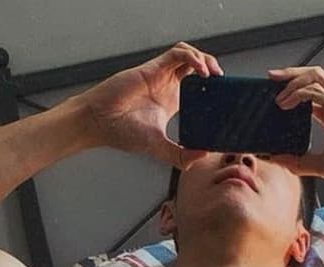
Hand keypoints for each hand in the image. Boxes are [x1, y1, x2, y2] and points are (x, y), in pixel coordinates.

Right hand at [80, 41, 219, 168]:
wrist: (100, 122)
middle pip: (196, 67)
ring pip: (189, 56)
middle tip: (222, 82)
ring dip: (205, 59)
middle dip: (213, 69)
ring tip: (214, 74)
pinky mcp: (153, 67)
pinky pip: (178, 53)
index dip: (211, 88)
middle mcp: (167, 85)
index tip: (224, 98)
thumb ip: (181, 155)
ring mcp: (161, 75)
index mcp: (171, 101)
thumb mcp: (159, 148)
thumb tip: (204, 156)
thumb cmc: (123, 132)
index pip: (197, 87)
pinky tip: (200, 70)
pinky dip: (192, 57)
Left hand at [267, 66, 323, 189]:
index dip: (294, 90)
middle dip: (291, 73)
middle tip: (270, 77)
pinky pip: (313, 90)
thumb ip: (299, 163)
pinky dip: (296, 93)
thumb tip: (277, 160)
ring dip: (292, 78)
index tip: (277, 96)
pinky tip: (284, 103)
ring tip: (275, 89)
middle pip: (313, 75)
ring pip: (313, 75)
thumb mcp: (322, 166)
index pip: (313, 93)